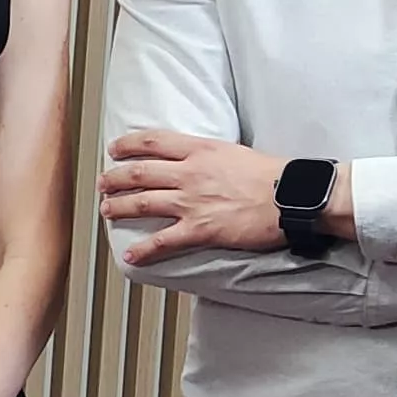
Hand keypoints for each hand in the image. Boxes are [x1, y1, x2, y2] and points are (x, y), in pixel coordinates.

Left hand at [100, 129, 286, 261]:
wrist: (293, 197)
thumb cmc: (273, 175)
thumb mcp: (236, 152)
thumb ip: (210, 156)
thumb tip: (198, 159)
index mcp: (201, 150)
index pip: (154, 142)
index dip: (128, 145)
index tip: (115, 148)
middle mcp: (190, 173)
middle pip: (139, 173)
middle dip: (115, 178)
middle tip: (103, 182)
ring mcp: (192, 202)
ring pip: (142, 203)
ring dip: (118, 207)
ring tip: (105, 210)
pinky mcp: (200, 229)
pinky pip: (163, 241)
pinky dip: (143, 249)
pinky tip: (130, 255)